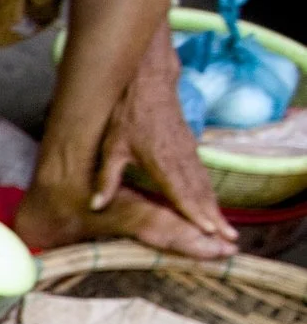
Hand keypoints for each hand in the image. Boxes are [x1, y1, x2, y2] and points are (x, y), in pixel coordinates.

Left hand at [92, 27, 236, 249]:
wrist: (149, 83)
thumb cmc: (128, 115)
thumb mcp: (111, 147)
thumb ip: (106, 178)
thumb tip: (95, 205)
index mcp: (162, 162)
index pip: (181, 193)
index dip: (194, 213)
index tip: (208, 231)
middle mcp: (181, 159)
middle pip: (200, 193)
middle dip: (214, 218)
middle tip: (228, 240)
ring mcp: (189, 152)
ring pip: (204, 185)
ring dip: (215, 207)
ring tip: (226, 229)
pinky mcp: (190, 148)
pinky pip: (202, 175)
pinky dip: (208, 193)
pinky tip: (211, 205)